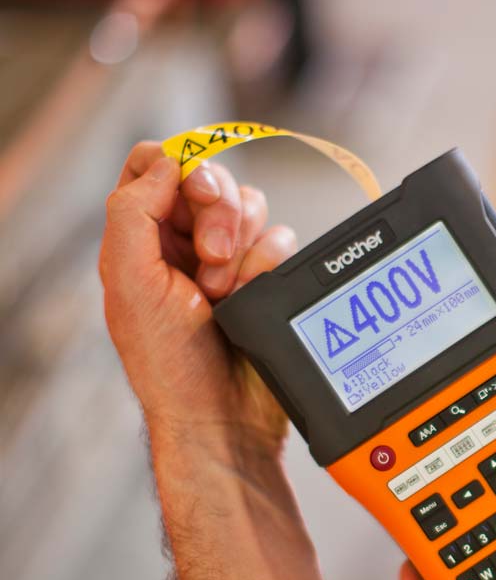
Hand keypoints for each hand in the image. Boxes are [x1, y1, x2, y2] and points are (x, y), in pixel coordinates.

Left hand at [100, 141, 296, 448]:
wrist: (224, 417)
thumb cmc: (170, 364)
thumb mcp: (130, 283)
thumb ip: (132, 212)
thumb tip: (168, 163)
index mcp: (140, 236)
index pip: (157, 163)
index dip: (179, 166)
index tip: (191, 194)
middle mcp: (182, 241)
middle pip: (212, 178)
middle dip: (217, 216)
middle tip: (210, 262)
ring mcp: (228, 258)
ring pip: (252, 206)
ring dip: (242, 250)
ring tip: (224, 296)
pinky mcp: (267, 275)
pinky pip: (281, 238)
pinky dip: (269, 267)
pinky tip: (249, 303)